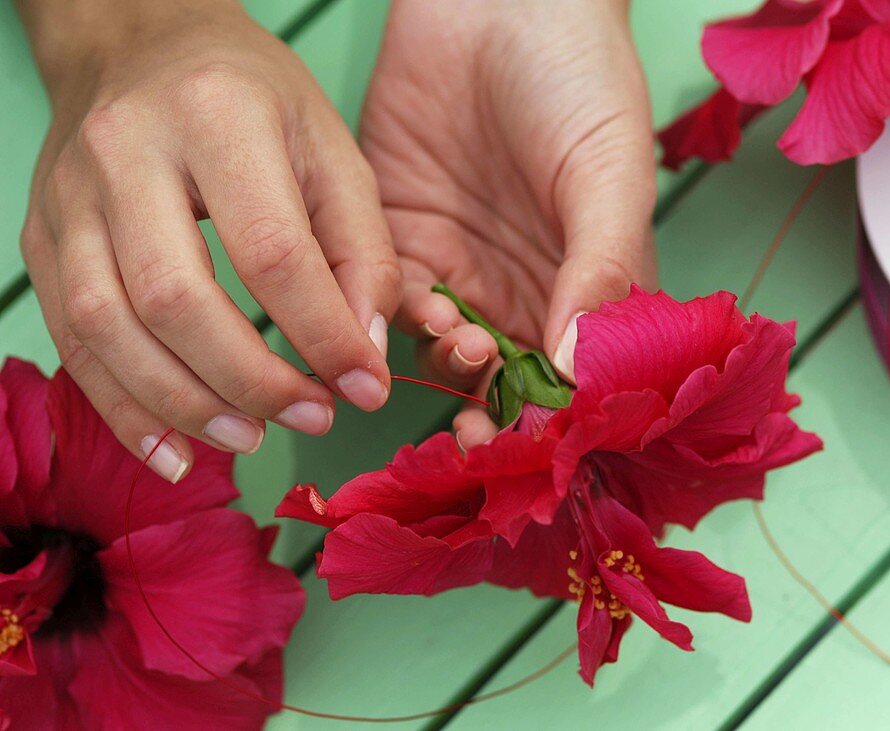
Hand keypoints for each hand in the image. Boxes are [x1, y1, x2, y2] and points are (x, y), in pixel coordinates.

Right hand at [16, 0, 399, 481]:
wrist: (139, 43)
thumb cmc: (252, 97)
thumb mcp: (331, 149)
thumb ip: (362, 249)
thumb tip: (363, 354)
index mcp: (216, 117)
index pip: (271, 250)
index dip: (322, 333)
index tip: (364, 387)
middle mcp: (125, 154)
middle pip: (177, 299)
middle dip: (251, 380)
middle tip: (312, 415)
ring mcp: (68, 198)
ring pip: (108, 328)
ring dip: (184, 405)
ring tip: (252, 438)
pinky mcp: (41, 237)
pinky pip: (69, 339)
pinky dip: (122, 406)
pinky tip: (175, 447)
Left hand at [361, 0, 656, 445]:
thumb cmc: (580, 79)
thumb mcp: (609, 174)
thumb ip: (598, 271)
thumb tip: (577, 368)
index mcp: (586, 286)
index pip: (574, 375)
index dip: (557, 419)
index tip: (540, 438)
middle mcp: (521, 288)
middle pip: (505, 381)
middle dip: (492, 413)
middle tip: (481, 425)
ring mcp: (459, 265)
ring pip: (443, 353)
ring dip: (448, 365)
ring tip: (462, 338)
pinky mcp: (399, 235)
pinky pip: (390, 301)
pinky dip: (400, 318)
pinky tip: (422, 306)